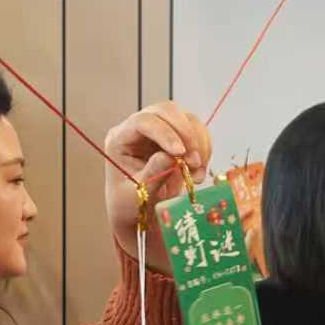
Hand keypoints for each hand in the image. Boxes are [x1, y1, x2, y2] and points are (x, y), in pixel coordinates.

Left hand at [102, 102, 212, 271]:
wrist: (139, 214)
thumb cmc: (129, 206)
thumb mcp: (137, 196)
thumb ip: (152, 175)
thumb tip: (169, 156)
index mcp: (120, 139)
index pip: (143, 121)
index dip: (164, 132)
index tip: (180, 153)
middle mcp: (138, 129)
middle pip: (166, 110)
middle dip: (185, 133)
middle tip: (194, 161)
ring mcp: (160, 130)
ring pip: (186, 119)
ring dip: (198, 143)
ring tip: (197, 172)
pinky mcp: (178, 137)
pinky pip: (198, 132)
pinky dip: (204, 149)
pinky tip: (199, 172)